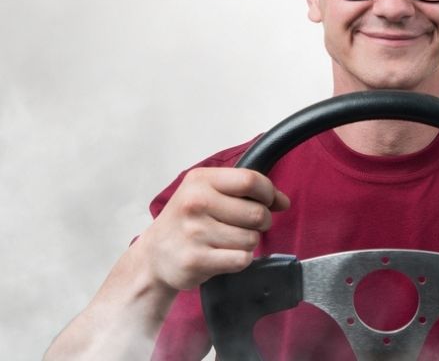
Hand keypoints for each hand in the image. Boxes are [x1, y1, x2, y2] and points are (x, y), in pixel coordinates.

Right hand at [136, 167, 289, 290]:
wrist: (154, 256)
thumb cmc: (187, 221)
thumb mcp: (209, 193)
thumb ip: (247, 191)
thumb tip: (283, 201)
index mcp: (201, 180)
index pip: (251, 180)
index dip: (269, 193)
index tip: (270, 201)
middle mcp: (195, 203)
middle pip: (256, 213)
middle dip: (261, 222)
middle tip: (246, 225)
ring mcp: (194, 232)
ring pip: (251, 238)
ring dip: (248, 242)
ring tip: (227, 241)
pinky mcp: (196, 260)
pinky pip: (242, 259)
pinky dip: (240, 259)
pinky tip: (223, 255)